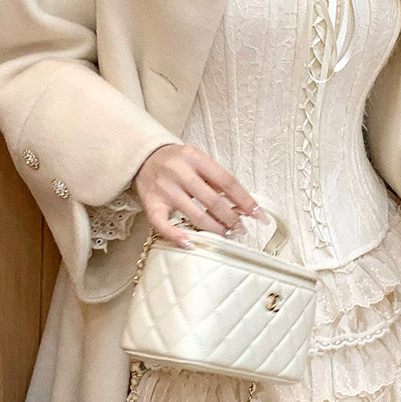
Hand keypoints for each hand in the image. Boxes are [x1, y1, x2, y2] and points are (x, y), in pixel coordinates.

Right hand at [134, 143, 264, 247]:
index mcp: (194, 157)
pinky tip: (191, 244)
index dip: (246, 200)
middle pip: (213, 201)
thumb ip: (216, 180)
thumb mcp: (197, 161)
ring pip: (195, 215)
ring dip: (215, 229)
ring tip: (226, 235)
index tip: (259, 215)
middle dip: (232, 218)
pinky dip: (177, 236)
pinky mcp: (150, 204)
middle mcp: (178, 171)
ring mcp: (164, 189)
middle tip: (241, 229)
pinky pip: (163, 225)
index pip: (227, 182)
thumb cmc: (175, 163)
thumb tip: (243, 206)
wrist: (142, 158)